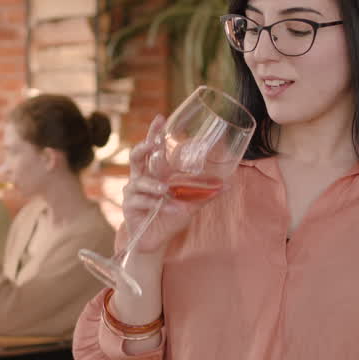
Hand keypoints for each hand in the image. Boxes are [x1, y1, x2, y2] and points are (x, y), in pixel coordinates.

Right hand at [122, 115, 195, 251]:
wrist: (157, 241)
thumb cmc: (169, 217)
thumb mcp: (190, 204)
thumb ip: (205, 193)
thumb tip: (229, 184)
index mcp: (154, 173)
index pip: (152, 149)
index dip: (154, 133)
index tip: (160, 118)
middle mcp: (140, 179)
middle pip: (136, 156)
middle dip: (143, 147)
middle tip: (154, 144)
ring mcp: (132, 192)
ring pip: (140, 182)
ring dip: (155, 186)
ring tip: (166, 191)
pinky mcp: (129, 207)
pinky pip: (141, 202)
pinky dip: (158, 206)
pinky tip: (171, 211)